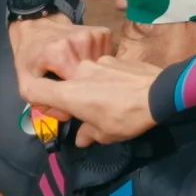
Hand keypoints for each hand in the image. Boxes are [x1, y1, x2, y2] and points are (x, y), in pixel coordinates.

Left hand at [12, 16, 117, 103]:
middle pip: (93, 80)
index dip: (74, 101)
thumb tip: (67, 114)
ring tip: (80, 74)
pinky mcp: (104, 33)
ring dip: (94, 77)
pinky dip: (99, 65)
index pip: (76, 90)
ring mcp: (94, 35)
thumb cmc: (31, 56)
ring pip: (103, 70)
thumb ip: (42, 103)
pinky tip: (88, 62)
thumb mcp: (26, 82)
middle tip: (75, 90)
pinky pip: (107, 58)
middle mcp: (79, 42)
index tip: (70, 102)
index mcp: (58, 54)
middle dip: (86, 90)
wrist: (38, 25)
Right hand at [20, 54, 167, 146]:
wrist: (161, 92)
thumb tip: (81, 139)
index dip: (39, 101)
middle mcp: (78, 73)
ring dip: (93, 87)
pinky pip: (104, 69)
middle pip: (65, 84)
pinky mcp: (114, 57)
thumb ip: (88, 134)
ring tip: (112, 99)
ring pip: (86, 76)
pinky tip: (124, 88)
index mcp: (69, 93)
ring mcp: (97, 62)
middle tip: (91, 111)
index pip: (34, 90)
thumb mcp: (106, 134)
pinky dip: (108, 79)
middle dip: (74, 97)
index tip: (57, 111)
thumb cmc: (126, 116)